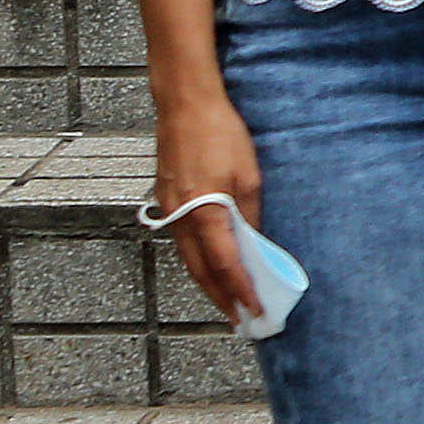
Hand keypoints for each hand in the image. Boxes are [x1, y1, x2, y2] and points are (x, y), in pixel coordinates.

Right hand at [149, 94, 265, 326]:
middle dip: (221, 299)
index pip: (226, 266)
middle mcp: (181, 217)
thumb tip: (254, 244)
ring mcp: (170, 209)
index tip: (256, 311)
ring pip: (188, 260)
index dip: (241, 292)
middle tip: (239, 320)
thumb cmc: (219, 132)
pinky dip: (197, 261)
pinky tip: (209, 266)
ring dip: (207, 283)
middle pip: (200, 272)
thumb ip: (250, 214)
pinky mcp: (167, 199)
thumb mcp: (248, 175)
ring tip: (226, 301)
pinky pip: (182, 242)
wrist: (184, 103)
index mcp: (205, 212)